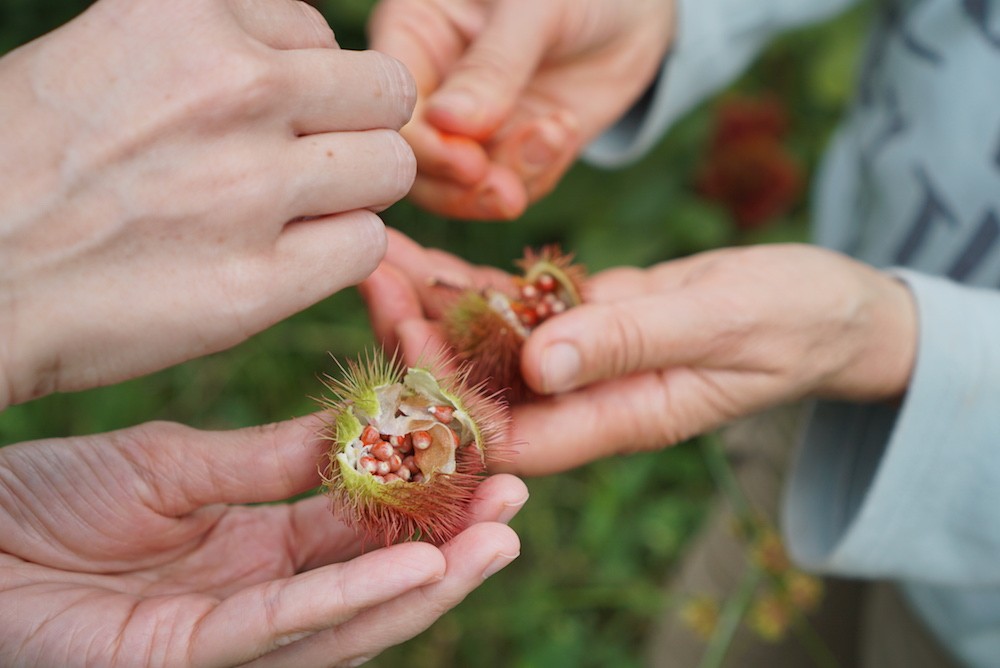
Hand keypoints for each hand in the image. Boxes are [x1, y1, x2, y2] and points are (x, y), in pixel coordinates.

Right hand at [0, 0, 416, 407]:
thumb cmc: (29, 164)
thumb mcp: (109, 49)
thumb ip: (212, 44)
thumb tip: (308, 56)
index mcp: (188, 13)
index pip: (320, 31)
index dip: (300, 80)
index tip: (255, 116)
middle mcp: (234, 87)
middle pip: (384, 94)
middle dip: (352, 127)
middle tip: (301, 162)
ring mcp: (252, 187)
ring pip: (390, 169)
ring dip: (353, 192)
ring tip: (286, 211)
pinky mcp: (260, 281)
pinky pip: (367, 246)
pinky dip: (336, 254)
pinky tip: (279, 259)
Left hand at [0, 416, 524, 665]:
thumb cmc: (50, 496)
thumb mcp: (180, 463)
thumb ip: (271, 459)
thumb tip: (364, 425)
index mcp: (254, 545)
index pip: (358, 524)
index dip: (421, 495)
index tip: (483, 452)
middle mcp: (253, 596)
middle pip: (370, 579)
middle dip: (450, 545)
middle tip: (518, 500)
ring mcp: (223, 634)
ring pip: (345, 619)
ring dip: (427, 582)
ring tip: (499, 538)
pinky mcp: (184, 656)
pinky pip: (280, 629)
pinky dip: (350, 599)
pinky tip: (414, 566)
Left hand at [362, 236, 917, 473]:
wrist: (824, 309)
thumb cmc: (790, 321)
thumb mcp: (720, 325)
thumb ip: (632, 343)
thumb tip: (537, 365)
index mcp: (615, 422)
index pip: (509, 431)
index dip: (450, 395)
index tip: (407, 334)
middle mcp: (584, 402)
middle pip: (480, 389)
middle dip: (420, 341)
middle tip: (372, 277)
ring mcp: (580, 363)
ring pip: (487, 345)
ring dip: (431, 304)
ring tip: (379, 252)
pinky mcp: (583, 322)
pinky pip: (515, 308)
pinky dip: (471, 282)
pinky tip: (425, 249)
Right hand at [368, 0, 673, 218]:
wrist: (635, 7)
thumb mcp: (534, 8)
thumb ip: (493, 66)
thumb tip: (449, 124)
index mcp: (414, 34)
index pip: (394, 107)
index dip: (424, 147)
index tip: (468, 163)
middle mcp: (434, 85)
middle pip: (417, 162)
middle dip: (461, 188)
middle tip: (507, 193)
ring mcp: (472, 124)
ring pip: (461, 186)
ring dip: (507, 182)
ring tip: (553, 138)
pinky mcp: (512, 149)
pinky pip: (511, 185)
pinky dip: (538, 173)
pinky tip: (564, 128)